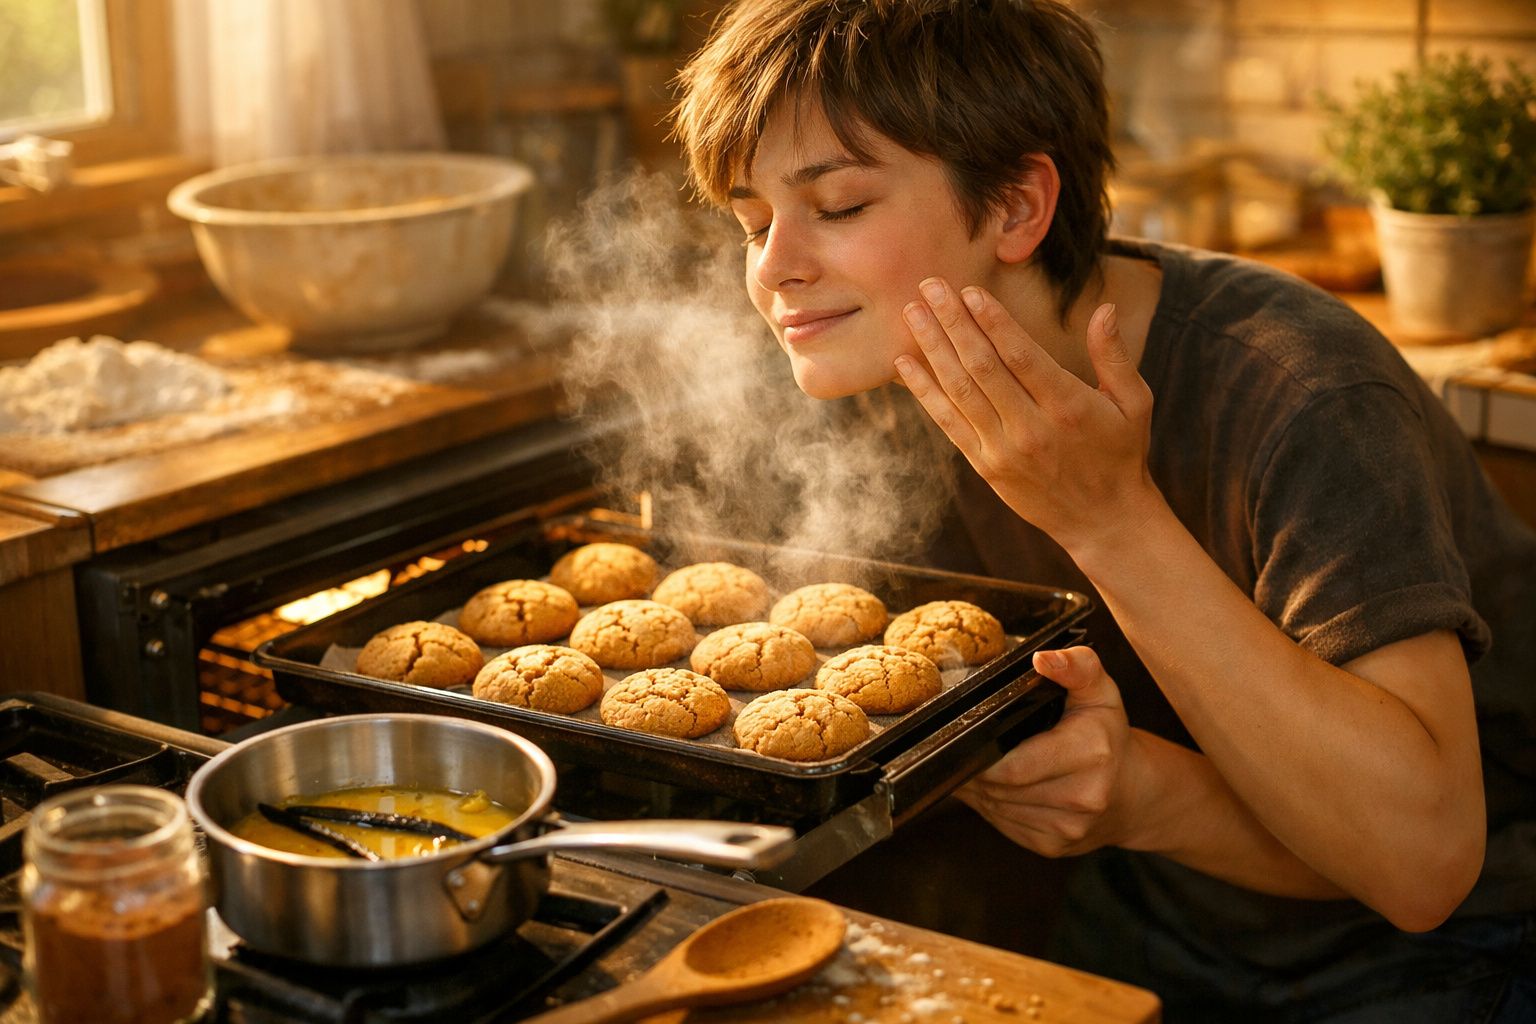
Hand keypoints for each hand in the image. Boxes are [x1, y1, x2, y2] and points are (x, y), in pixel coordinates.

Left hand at [894, 278, 1156, 558]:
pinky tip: (905, 363)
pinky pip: (948, 423)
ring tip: (913, 313)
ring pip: (959, 391)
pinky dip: (924, 391)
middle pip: (982, 366)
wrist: (1103, 521)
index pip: (1021, 355)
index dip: (992, 320)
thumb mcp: (1134, 403)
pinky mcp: (985, 466)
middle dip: (954, 322)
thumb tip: (1106, 308)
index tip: (969, 290)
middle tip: (930, 285)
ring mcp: (1004, 449)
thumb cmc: (1120, 453)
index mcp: (1068, 405)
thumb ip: (1114, 356)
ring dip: (933, 348)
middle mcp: (1031, 428)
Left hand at [954, 646, 1143, 857]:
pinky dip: (992, 807)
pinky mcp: (1052, 846)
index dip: (983, 755)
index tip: (967, 737)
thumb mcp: (1100, 692)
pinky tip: (998, 788)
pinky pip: (1002, 825)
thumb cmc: (1108, 736)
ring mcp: (1067, 829)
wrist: (1133, 793)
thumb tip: (1042, 659)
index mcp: (1091, 753)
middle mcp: (1082, 797)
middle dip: (977, 769)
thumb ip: (1077, 666)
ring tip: (982, 765)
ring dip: (980, 789)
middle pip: (999, 788)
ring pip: (995, 808)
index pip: (1013, 766)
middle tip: (966, 748)